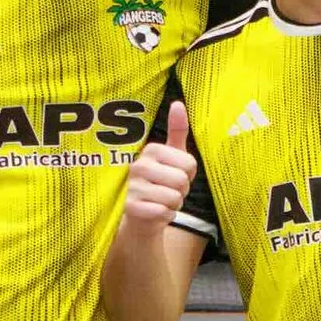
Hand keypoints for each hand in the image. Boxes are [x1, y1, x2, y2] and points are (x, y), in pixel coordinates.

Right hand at [122, 101, 197, 236]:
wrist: (138, 215)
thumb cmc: (159, 183)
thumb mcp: (170, 156)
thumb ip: (177, 131)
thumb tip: (178, 104)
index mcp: (151, 150)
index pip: (190, 164)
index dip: (188, 176)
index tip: (174, 176)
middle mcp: (139, 165)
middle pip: (182, 181)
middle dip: (181, 192)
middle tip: (167, 191)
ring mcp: (132, 187)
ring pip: (174, 198)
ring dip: (173, 205)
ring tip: (161, 202)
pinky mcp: (131, 208)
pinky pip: (164, 213)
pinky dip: (165, 216)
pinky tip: (155, 213)